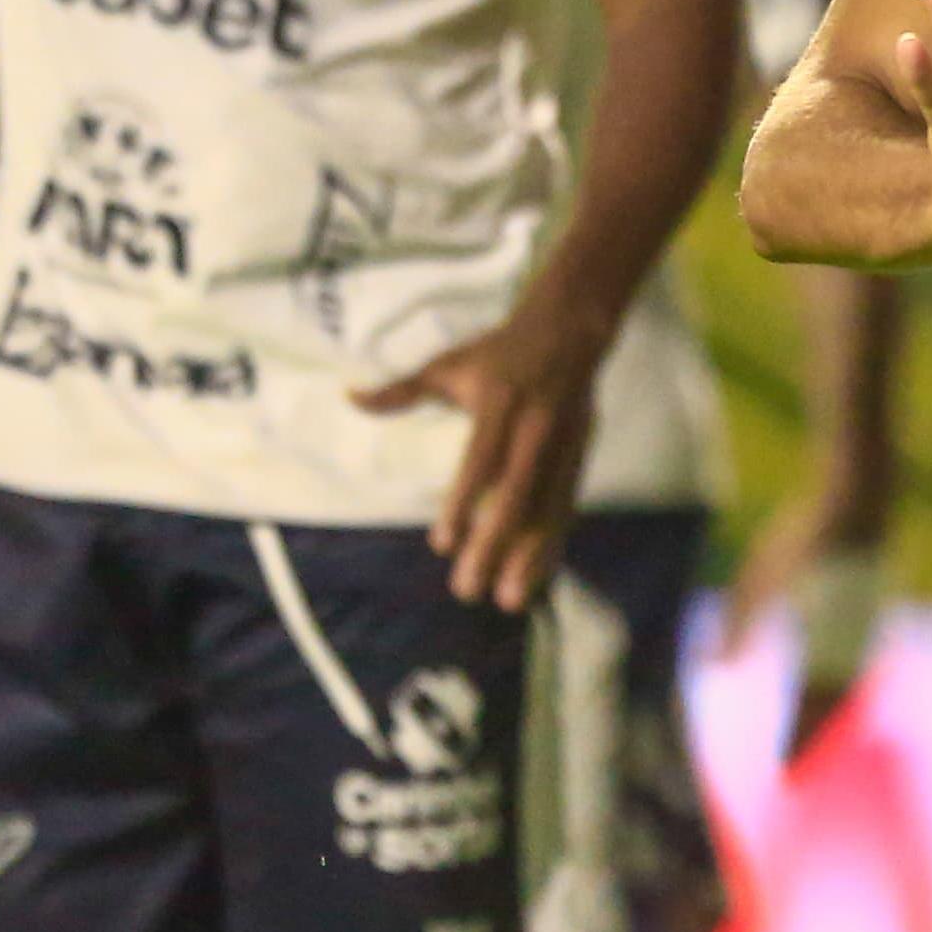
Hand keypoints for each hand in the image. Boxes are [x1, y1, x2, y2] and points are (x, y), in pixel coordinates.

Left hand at [353, 311, 605, 608]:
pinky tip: (538, 578)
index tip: (442, 545)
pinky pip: (567, 508)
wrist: (569, 331)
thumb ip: (401, 389)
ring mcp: (563, 447)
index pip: (481, 460)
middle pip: (516, 496)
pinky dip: (553, 544)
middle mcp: (535, 429)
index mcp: (500, 404)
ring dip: (530, 557)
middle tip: (467, 590)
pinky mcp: (580, 459)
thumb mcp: (448, 363)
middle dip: (494, 546)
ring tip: (508, 600)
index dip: (464, 502)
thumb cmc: (498, 352)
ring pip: (548, 510)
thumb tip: (350, 398)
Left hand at [721, 481, 886, 758]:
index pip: (805, 714)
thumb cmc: (802, 541)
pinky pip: (863, 666)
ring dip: (834, 720)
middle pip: (831, 713)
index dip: (794, 749)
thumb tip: (714, 666)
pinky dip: (848, 688)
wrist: (859, 502)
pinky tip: (841, 689)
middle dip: (813, 744)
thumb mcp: (756, 582)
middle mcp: (850, 652)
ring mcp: (869, 635)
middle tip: (798, 773)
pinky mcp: (878, 616)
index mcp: (819, 650)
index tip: (784, 778)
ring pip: (851, 693)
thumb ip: (737, 628)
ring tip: (819, 740)